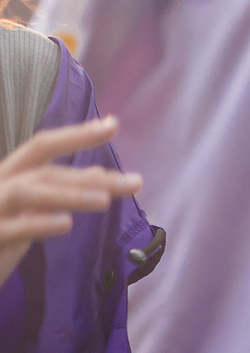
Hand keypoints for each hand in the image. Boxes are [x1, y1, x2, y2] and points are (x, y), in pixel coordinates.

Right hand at [0, 116, 143, 285]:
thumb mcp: (30, 212)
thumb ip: (59, 192)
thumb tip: (98, 174)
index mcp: (9, 176)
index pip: (42, 146)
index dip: (76, 134)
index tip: (113, 124)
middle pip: (44, 172)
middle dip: (90, 176)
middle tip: (135, 183)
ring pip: (26, 191)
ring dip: (67, 194)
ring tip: (104, 201)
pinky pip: (11, 228)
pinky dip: (38, 224)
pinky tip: (65, 224)